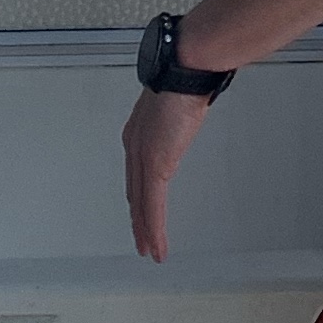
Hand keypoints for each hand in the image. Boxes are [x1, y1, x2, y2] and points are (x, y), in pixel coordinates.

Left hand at [124, 85, 214, 261]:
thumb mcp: (180, 101)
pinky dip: (154, 228)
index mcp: (138, 133)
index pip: (136, 174)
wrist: (185, 70)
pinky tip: (157, 244)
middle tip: (142, 242)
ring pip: (141, 205)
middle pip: (134, 193)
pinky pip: (153, 206)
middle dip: (138, 220)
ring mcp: (142, 157)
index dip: (138, 198)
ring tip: (150, 251)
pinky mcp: (155, 165)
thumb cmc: (186, 77)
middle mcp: (134, 146)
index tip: (142, 213)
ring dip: (145, 232)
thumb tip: (188, 109)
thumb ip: (179, 113)